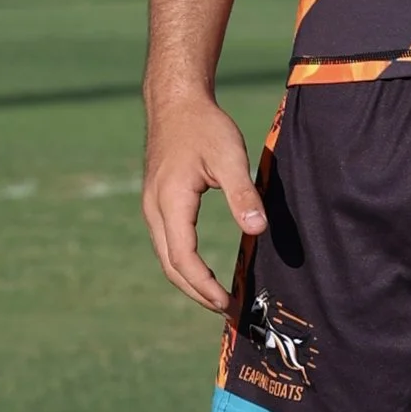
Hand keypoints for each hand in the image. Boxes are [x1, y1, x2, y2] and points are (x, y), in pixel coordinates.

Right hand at [143, 92, 266, 309]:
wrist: (175, 101)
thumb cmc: (204, 126)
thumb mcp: (229, 157)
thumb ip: (243, 195)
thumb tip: (258, 230)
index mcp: (170, 202)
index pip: (183, 258)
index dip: (204, 286)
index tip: (227, 303)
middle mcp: (154, 210)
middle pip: (170, 266)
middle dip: (197, 293)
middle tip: (228, 310)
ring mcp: (152, 207)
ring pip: (166, 257)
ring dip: (190, 282)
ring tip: (218, 298)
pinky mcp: (157, 203)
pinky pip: (167, 244)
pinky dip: (184, 265)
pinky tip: (203, 271)